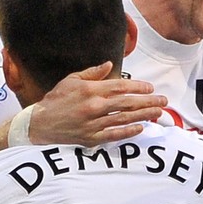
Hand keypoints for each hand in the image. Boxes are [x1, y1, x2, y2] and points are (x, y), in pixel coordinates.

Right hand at [29, 62, 165, 145]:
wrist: (40, 124)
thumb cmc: (56, 100)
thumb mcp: (71, 80)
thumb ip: (92, 73)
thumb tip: (109, 65)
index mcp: (89, 90)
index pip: (120, 86)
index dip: (138, 87)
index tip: (150, 88)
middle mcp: (94, 107)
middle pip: (127, 103)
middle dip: (148, 102)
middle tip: (163, 101)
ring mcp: (93, 124)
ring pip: (125, 119)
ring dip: (144, 116)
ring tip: (158, 113)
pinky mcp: (91, 138)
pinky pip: (115, 134)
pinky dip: (129, 131)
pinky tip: (141, 127)